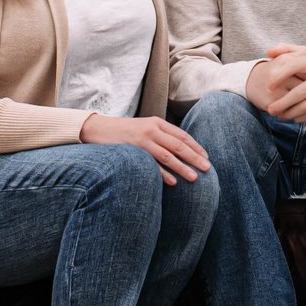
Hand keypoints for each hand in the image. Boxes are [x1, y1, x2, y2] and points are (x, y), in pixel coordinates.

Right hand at [82, 112, 212, 184]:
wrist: (98, 129)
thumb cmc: (124, 131)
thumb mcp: (144, 127)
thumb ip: (160, 135)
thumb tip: (180, 149)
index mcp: (157, 123)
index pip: (182, 135)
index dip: (196, 147)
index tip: (206, 158)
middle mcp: (152, 129)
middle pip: (179, 145)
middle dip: (195, 157)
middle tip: (208, 168)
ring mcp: (142, 140)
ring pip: (168, 155)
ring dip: (183, 167)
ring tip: (195, 177)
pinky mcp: (133, 150)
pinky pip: (152, 164)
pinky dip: (163, 174)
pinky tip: (173, 182)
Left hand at [247, 43, 305, 123]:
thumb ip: (287, 50)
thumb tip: (269, 52)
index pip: (294, 65)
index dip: (280, 76)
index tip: (268, 86)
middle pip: (300, 92)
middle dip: (283, 103)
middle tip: (270, 110)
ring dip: (289, 113)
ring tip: (278, 115)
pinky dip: (301, 117)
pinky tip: (291, 118)